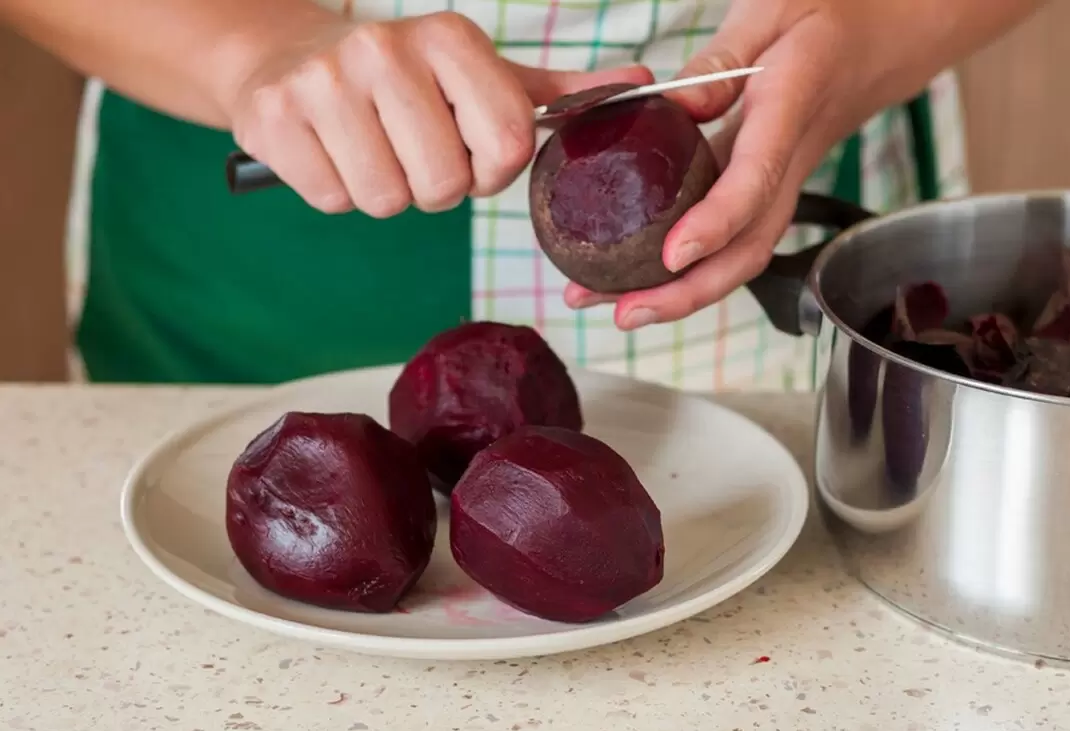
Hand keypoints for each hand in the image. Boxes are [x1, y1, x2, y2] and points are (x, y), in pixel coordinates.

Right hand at [227, 11, 652, 216]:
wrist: (292, 57)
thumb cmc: (408, 81)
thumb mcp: (484, 77)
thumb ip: (559, 92)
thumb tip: (643, 85)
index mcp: (449, 38)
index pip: (506, 145)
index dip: (491, 170)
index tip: (470, 152)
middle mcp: (386, 49)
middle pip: (445, 184)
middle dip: (436, 186)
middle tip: (413, 151)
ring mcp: (324, 82)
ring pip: (388, 200)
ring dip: (387, 191)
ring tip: (372, 147)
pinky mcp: (274, 118)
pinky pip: (335, 200)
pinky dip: (338, 191)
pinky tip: (334, 150)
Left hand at [564, 1, 866, 328]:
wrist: (883, 37)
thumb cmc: (829, 13)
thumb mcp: (772, 7)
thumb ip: (721, 55)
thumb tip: (678, 106)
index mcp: (790, 105)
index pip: (756, 177)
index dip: (716, 223)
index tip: (673, 256)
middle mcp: (791, 158)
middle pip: (750, 246)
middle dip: (690, 291)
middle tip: (626, 313)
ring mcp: (782, 181)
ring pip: (741, 254)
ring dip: (682, 293)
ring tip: (614, 308)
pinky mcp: (767, 188)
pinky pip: (732, 238)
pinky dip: (688, 268)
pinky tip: (638, 278)